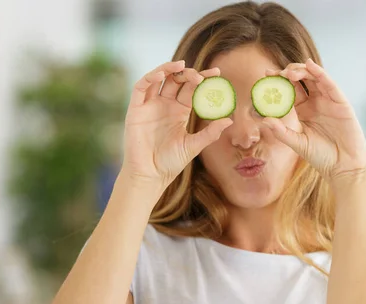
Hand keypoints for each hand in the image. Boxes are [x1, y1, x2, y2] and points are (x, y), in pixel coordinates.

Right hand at [121, 60, 232, 187]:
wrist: (150, 175)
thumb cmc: (170, 163)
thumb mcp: (194, 146)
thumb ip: (210, 133)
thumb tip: (230, 120)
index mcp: (180, 111)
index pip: (191, 88)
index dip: (203, 78)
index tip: (217, 72)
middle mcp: (165, 105)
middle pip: (176, 80)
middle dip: (188, 73)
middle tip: (200, 75)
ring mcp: (150, 106)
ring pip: (158, 79)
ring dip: (168, 69)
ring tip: (182, 66)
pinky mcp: (136, 109)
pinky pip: (141, 88)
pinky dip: (149, 78)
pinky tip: (161, 75)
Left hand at [261, 59, 365, 186]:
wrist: (343, 166)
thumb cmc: (321, 156)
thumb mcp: (297, 143)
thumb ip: (281, 132)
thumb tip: (264, 120)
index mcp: (302, 110)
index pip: (289, 90)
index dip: (278, 81)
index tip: (266, 74)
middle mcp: (315, 102)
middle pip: (300, 80)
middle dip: (288, 73)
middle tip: (276, 74)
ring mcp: (328, 101)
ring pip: (314, 78)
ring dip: (302, 71)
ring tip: (289, 72)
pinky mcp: (340, 102)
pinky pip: (330, 84)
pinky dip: (320, 73)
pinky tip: (310, 65)